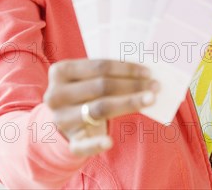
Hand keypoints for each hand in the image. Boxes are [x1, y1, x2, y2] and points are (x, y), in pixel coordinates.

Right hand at [43, 58, 159, 156]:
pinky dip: (96, 143)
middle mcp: (56, 94)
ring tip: (151, 99)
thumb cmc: (82, 93)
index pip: (99, 66)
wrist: (61, 121)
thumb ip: (106, 74)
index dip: (125, 69)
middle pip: (101, 87)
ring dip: (129, 103)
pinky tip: (110, 141)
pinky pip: (83, 145)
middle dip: (132, 85)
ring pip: (100, 109)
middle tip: (155, 85)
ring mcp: (61, 119)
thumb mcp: (85, 79)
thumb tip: (142, 74)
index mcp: (60, 71)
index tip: (148, 71)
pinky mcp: (68, 142)